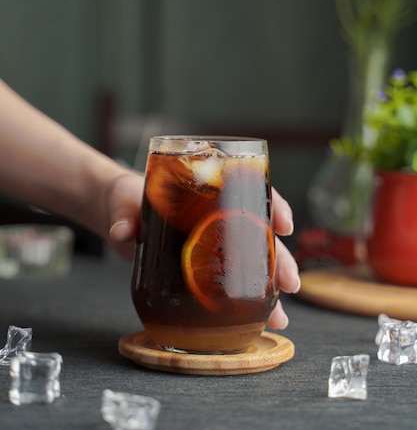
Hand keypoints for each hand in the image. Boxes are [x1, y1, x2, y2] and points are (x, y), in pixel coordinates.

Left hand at [107, 175, 299, 328]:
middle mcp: (217, 216)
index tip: (284, 223)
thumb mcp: (125, 202)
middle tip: (290, 282)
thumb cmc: (128, 197)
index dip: (275, 205)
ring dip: (271, 288)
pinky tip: (260, 321)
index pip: (252, 189)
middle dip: (280, 258)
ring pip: (254, 262)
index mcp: (206, 191)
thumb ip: (124, 215)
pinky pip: (231, 282)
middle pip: (260, 233)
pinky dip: (247, 303)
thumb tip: (122, 231)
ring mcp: (212, 243)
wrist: (118, 212)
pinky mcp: (201, 265)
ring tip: (280, 316)